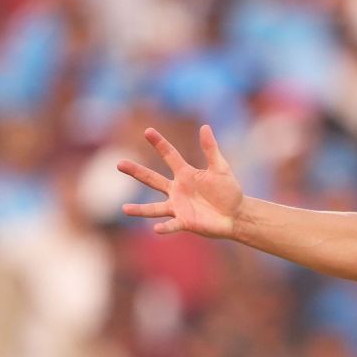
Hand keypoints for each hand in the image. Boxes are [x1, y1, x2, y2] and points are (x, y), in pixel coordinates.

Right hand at [117, 125, 242, 239]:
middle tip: (119, 163)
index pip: (169, 155)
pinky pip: (173, 225)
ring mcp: (179, 207)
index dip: (159, 143)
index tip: (147, 131)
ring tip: (124, 209)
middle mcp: (177, 190)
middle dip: (136, 171)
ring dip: (140, 209)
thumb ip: (211, 150)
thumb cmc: (229, 191)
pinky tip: (156, 229)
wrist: (237, 215)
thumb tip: (204, 127)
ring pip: (154, 208)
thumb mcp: (221, 168)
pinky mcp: (185, 222)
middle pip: (152, 179)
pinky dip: (165, 227)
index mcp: (185, 174)